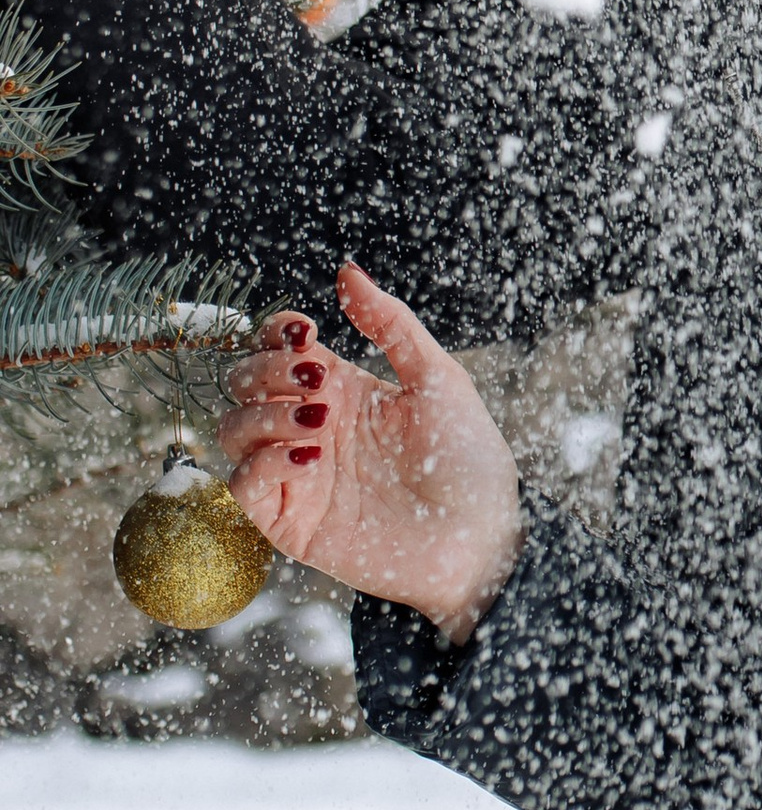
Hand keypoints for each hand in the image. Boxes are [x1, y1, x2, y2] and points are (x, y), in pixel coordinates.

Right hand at [218, 257, 522, 643]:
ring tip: (318, 422)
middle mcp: (310, 426)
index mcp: (340, 389)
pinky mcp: (290, 521)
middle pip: (241, 382)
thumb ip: (391, 325)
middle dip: (264, 370)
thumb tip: (347, 272)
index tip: (303, 333)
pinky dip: (263, 463)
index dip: (274, 333)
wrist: (481, 537)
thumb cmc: (467, 460)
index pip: (276, 347)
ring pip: (231, 430)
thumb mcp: (437, 380)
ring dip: (262, 414)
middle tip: (313, 380)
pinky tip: (310, 456)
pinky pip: (242, 486)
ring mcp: (295, 473)